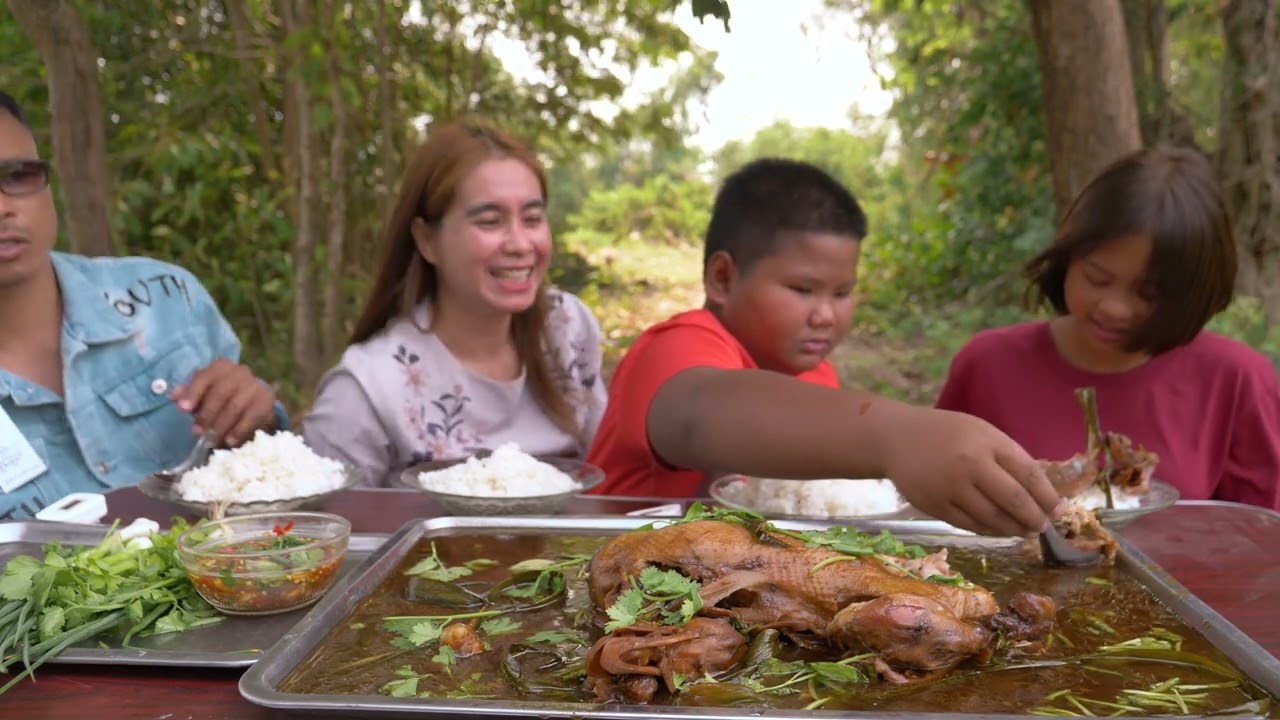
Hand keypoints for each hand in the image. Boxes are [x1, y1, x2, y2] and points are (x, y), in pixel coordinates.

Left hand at [171, 358, 275, 447]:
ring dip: (220, 425)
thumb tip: (174, 396)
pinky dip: (239, 430)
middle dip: (206, 414)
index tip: (182, 409)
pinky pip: (251, 417)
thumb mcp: (203, 394)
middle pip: (220, 392)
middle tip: (196, 431)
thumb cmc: (221, 398)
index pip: (205, 377)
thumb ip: (188, 394)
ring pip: (235, 406)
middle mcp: (240, 372)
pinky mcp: (266, 401)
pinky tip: (229, 441)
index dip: (193, 393)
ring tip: (210, 440)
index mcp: (221, 367)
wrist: (252, 402)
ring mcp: (255, 386)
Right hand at [882, 407, 1060, 536]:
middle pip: (1014, 500)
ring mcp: (951, 488)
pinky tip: (997, 529)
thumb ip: (1007, 457)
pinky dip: (988, 530)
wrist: (896, 438)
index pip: (1028, 474)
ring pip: (992, 518)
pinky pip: (970, 525)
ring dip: (1013, 528)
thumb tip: (1039, 493)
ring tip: (1024, 531)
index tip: (1058, 510)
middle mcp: (970, 465)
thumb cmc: (946, 433)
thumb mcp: (980, 432)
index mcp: (987, 442)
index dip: (1047, 496)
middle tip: (1043, 527)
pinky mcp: (935, 506)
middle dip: (1034, 518)